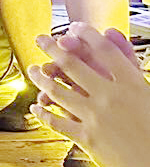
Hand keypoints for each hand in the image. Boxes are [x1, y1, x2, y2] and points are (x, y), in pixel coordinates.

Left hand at [28, 24, 149, 166]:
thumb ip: (131, 66)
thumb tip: (112, 32)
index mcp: (133, 86)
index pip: (105, 51)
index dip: (87, 35)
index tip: (73, 28)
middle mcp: (110, 97)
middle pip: (72, 64)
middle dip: (51, 48)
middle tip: (40, 39)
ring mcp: (95, 117)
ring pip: (57, 90)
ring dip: (40, 78)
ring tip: (33, 69)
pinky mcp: (86, 138)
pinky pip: (56, 121)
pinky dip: (43, 113)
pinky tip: (36, 107)